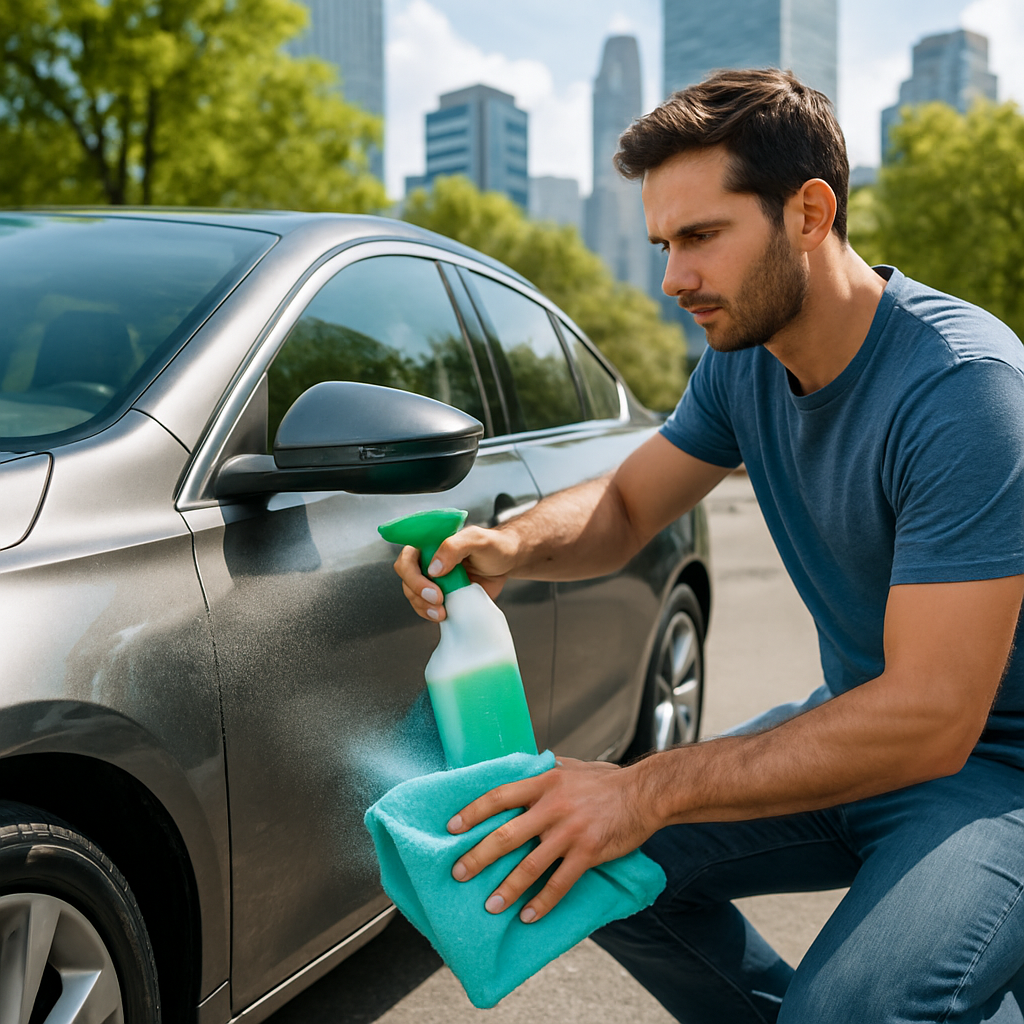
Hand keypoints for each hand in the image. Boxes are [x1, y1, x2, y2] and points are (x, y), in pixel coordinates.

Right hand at [393, 524, 518, 621]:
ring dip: (423, 606)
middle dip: (418, 591)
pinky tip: (443, 615)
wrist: (508, 563)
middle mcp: (428, 561)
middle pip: (407, 578)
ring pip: (413, 595)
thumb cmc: (494, 546)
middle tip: (438, 598)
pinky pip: (426, 607)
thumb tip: (434, 568)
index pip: (407, 556)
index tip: (432, 580)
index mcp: (431, 544)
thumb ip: (454, 547)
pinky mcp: (442, 596)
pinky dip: (430, 614)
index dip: (411, 572)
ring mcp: (434, 581)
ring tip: (441, 611)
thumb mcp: (477, 539)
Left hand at [447, 757, 656, 922]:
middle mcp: (553, 807)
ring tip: (490, 906)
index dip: (473, 812)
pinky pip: (560, 883)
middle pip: (506, 834)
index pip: (499, 796)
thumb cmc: (607, 780)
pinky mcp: (588, 852)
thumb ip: (546, 771)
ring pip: (530, 865)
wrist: (644, 793)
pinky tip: (529, 916)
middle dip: (479, 856)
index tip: (452, 827)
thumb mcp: (572, 767)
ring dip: (507, 888)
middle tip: (459, 873)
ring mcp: (570, 832)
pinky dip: (543, 902)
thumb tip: (523, 768)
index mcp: (545, 783)